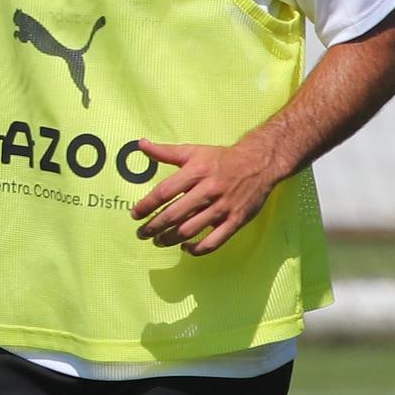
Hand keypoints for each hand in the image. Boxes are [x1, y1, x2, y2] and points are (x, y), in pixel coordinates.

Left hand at [129, 137, 286, 254]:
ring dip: (170, 239)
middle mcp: (208, 191)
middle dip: (153, 227)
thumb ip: (165, 152)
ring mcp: (223, 208)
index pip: (164, 192)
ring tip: (158, 241)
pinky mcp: (235, 221)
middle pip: (174, 214)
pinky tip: (185, 248)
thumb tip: (140, 144)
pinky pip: (213, 242)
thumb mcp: (193, 151)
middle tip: (142, 233)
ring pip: (190, 230)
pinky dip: (197, 249)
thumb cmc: (221, 159)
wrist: (259, 164)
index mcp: (196, 172)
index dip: (147, 206)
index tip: (134, 214)